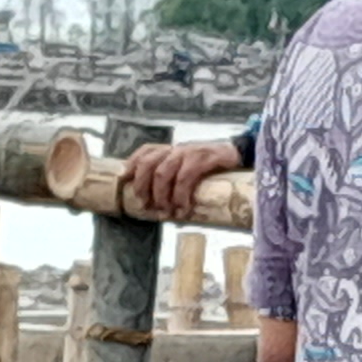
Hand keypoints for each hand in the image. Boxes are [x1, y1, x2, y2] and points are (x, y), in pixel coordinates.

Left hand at [120, 139, 247, 219]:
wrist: (239, 154)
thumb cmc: (212, 165)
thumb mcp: (189, 166)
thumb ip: (174, 175)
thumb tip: (158, 200)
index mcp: (172, 149)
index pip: (145, 151)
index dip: (131, 164)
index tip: (123, 179)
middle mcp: (177, 148)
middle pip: (149, 164)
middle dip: (143, 188)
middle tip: (146, 206)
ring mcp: (189, 152)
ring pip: (163, 173)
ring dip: (161, 196)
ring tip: (166, 212)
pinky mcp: (204, 159)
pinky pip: (185, 178)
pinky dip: (181, 196)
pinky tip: (183, 208)